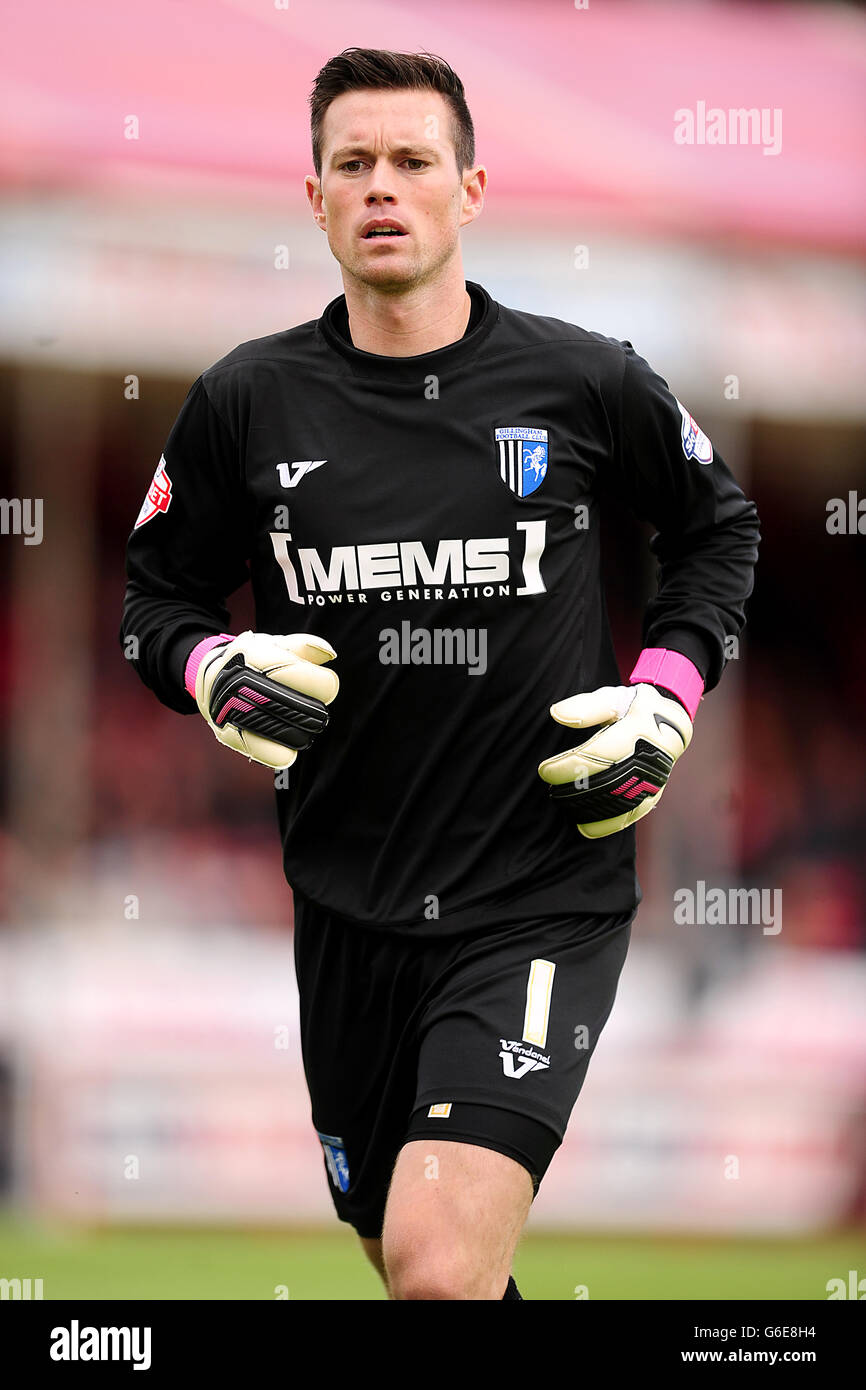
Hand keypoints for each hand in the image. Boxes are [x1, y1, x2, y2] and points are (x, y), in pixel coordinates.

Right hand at [191, 630, 338, 768]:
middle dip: (316, 712)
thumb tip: (328, 654)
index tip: (324, 684)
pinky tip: (288, 744)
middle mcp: (239, 683)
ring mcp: (232, 711)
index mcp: (254, 656)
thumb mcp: (275, 644)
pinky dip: (284, 752)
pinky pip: (266, 753)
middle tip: (318, 710)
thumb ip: (304, 646)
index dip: (323, 683)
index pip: (300, 675)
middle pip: (296, 707)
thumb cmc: (251, 659)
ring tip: (303, 724)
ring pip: (285, 733)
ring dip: (303, 732)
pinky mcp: (228, 734)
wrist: (210, 676)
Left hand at [537, 682, 691, 837]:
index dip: (569, 765)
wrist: (673, 721)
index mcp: (637, 730)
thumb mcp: (613, 698)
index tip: (545, 771)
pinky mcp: (655, 791)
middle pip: (608, 781)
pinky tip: (588, 829)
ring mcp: (654, 777)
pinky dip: (611, 823)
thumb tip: (557, 714)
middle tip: (553, 792)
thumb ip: (586, 707)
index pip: (597, 754)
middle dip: (576, 790)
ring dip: (592, 811)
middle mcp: (649, 757)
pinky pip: (634, 812)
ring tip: (567, 812)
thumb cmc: (635, 707)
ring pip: (622, 802)